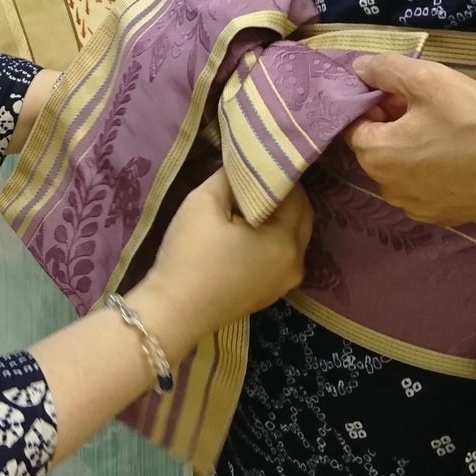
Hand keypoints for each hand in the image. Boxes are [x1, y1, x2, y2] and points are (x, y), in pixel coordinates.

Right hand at [134, 171, 312, 348]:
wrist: (173, 312)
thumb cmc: (190, 255)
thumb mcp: (203, 202)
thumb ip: (230, 177)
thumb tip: (243, 166)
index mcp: (286, 239)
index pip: (297, 194)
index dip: (278, 175)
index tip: (257, 164)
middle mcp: (296, 262)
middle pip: (302, 217)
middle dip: (283, 196)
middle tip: (254, 180)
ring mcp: (285, 283)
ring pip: (293, 238)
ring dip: (279, 219)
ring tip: (247, 205)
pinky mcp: (270, 295)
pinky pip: (281, 257)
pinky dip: (271, 240)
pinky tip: (245, 234)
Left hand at [346, 52, 475, 225]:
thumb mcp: (428, 79)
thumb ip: (385, 69)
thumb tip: (359, 67)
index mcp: (376, 155)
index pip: (353, 124)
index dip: (374, 103)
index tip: (402, 92)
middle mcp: (386, 187)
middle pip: (375, 147)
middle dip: (392, 123)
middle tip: (427, 106)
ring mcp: (413, 206)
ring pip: (399, 167)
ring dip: (411, 146)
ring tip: (445, 129)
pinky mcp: (439, 216)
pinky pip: (421, 186)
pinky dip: (430, 169)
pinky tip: (458, 155)